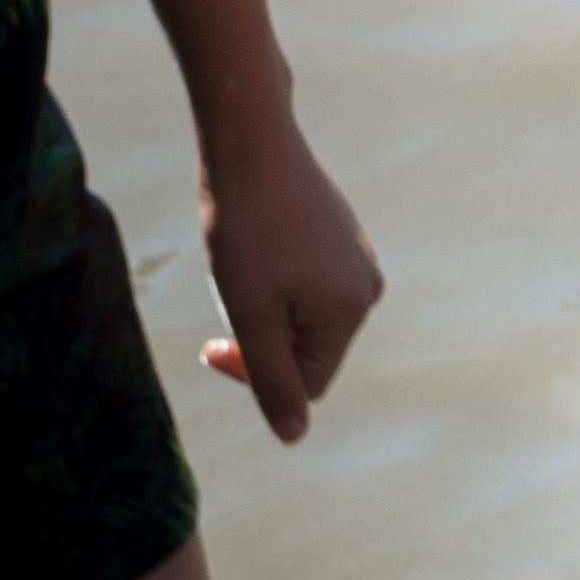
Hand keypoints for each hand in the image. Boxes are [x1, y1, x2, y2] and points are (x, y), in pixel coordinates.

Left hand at [196, 116, 386, 443]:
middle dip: (261, 336)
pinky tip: (252, 243)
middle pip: (306, 348)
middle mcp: (367, 285)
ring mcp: (358, 256)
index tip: (211, 341)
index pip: (305, 382)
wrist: (251, 143)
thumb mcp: (250, 314)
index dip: (252, 372)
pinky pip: (307, 281)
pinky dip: (274, 278)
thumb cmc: (245, 231)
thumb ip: (273, 379)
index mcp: (352, 309)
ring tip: (238, 266)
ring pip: (302, 313)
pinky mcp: (341, 234)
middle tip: (225, 297)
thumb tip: (294, 435)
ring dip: (264, 306)